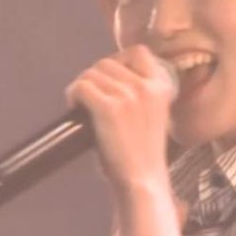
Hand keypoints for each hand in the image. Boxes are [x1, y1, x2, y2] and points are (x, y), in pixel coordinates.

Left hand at [64, 45, 175, 192]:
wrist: (142, 182)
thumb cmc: (142, 155)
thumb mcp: (153, 116)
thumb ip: (139, 95)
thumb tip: (108, 79)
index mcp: (162, 87)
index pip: (138, 53)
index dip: (118, 60)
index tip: (108, 77)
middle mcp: (147, 87)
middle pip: (107, 62)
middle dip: (95, 78)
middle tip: (90, 99)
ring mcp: (128, 95)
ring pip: (91, 73)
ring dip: (82, 87)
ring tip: (82, 106)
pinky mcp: (109, 108)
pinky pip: (81, 87)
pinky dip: (73, 95)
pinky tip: (75, 108)